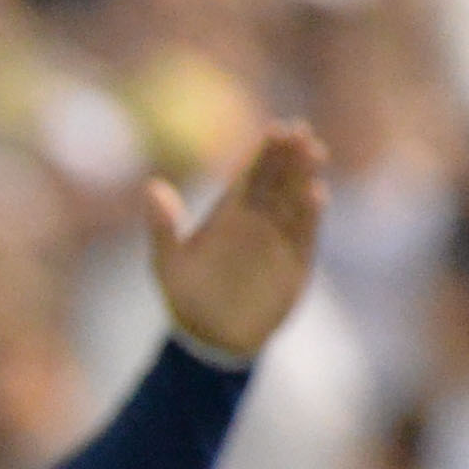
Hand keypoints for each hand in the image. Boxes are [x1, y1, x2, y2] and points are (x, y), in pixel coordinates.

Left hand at [146, 121, 328, 363]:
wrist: (211, 339)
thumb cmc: (187, 299)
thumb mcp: (168, 264)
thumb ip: (163, 226)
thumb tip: (151, 186)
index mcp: (228, 214)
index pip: (250, 175)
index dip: (263, 152)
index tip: (275, 128)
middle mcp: (257, 220)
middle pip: (277, 180)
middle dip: (290, 155)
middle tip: (301, 131)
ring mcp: (278, 238)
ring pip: (295, 200)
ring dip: (305, 176)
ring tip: (315, 152)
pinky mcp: (296, 260)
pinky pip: (306, 233)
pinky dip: (311, 215)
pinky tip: (317, 194)